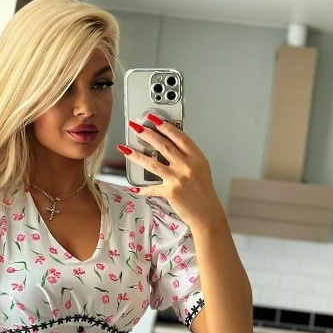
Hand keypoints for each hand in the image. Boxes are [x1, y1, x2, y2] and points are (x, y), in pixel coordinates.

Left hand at [118, 115, 224, 229]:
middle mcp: (187, 166)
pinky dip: (142, 188)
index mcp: (197, 158)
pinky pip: (151, 187)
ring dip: (136, 155)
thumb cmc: (203, 192)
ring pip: (152, 163)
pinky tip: (133, 187)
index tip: (154, 118)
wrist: (207, 214)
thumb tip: (169, 148)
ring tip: (125, 149)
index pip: (179, 137)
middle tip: (135, 127)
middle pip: (163, 146)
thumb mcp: (200, 169)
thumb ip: (187, 158)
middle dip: (147, 134)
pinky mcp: (170, 192)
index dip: (166, 126)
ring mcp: (178, 178)